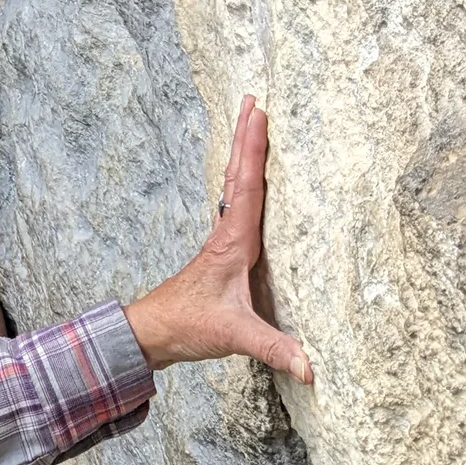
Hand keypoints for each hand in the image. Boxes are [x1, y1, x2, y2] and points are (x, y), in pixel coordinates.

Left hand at [124, 100, 311, 383]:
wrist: (154, 332)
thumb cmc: (188, 325)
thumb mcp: (233, 336)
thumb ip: (273, 348)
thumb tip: (311, 366)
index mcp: (231, 243)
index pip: (246, 187)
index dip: (253, 150)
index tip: (258, 113)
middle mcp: (226, 233)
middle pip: (238, 174)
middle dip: (246, 136)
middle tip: (252, 98)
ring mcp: (223, 240)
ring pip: (234, 186)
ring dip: (243, 153)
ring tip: (251, 122)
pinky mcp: (223, 252)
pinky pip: (236, 203)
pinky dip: (243, 180)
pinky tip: (249, 177)